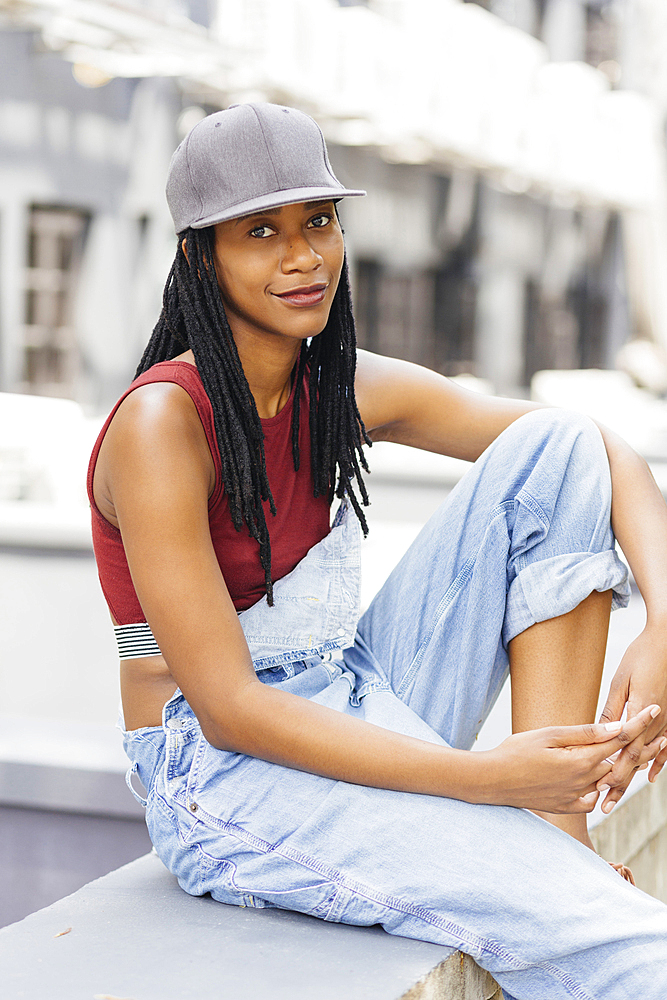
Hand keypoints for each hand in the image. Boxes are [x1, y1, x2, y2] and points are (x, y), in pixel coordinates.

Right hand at [483, 705, 660, 813]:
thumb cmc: (515, 752)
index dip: (637, 723)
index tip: (653, 709)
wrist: (493, 781)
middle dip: (640, 747)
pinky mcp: (568, 806)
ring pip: (609, 782)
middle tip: (660, 736)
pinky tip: (603, 780)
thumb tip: (613, 728)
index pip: (617, 739)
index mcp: (580, 760)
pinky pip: (593, 799)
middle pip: (620, 762)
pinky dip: (601, 788)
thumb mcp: (548, 735)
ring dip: (624, 768)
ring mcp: (576, 797)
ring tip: (640, 755)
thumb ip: (582, 733)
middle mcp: (583, 781)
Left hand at [597, 625, 666, 812]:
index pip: (624, 751)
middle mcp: (656, 722)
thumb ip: (611, 709)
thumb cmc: (641, 657)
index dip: (612, 773)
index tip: (600, 790)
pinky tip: (651, 776)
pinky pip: (666, 745)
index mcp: (640, 713)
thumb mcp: (620, 681)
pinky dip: (658, 762)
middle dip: (618, 784)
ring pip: (648, 756)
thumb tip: (598, 730)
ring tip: (616, 796)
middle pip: (635, 760)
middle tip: (604, 805)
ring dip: (632, 776)